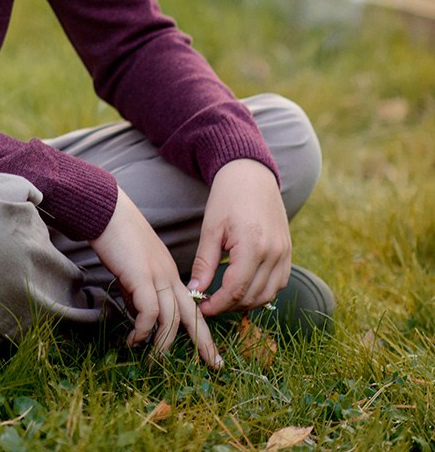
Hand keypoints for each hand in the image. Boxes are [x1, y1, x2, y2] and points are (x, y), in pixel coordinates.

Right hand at [91, 188, 221, 368]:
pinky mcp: (140, 276)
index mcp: (170, 272)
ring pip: (171, 318)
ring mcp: (157, 275)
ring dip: (162, 343)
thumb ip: (139, 291)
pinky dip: (142, 330)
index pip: (192, 306)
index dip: (202, 330)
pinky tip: (133, 339)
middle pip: (192, 314)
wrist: (107, 211)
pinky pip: (148, 312)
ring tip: (150, 359)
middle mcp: (169, 275)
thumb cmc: (117, 236)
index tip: (211, 352)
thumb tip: (139, 315)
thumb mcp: (133, 268)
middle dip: (204, 342)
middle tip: (212, 364)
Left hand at [188, 159, 291, 317]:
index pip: (236, 290)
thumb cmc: (227, 197)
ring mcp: (284, 253)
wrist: (251, 174)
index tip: (202, 308)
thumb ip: (204, 263)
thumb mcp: (211, 228)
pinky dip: (262, 292)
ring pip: (268, 295)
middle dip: (229, 306)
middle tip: (209, 304)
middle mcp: (274, 253)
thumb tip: (195, 292)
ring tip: (224, 298)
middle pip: (252, 296)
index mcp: (253, 246)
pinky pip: (278, 284)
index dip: (217, 304)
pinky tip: (244, 288)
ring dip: (246, 302)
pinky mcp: (288, 252)